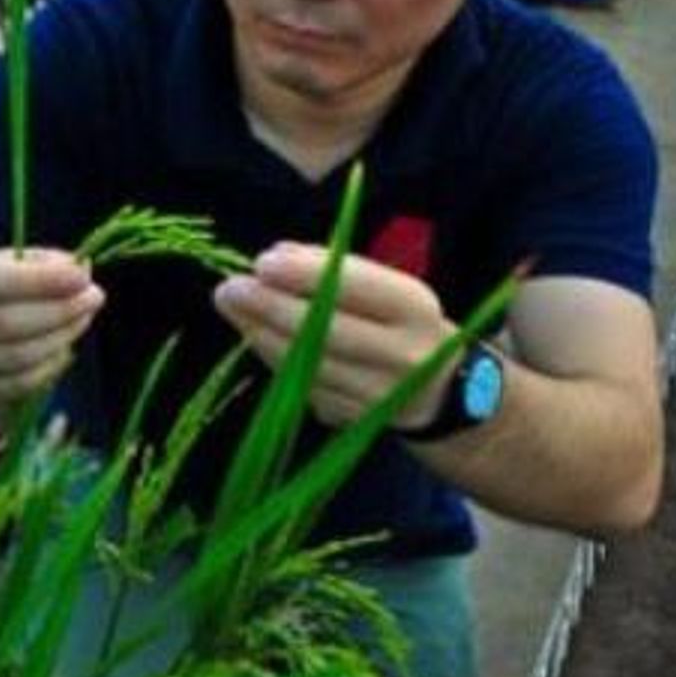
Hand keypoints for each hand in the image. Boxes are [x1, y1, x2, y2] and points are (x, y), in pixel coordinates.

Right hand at [0, 248, 104, 412]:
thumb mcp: (4, 262)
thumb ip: (41, 263)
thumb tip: (80, 272)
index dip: (40, 281)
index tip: (81, 276)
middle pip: (6, 323)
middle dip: (60, 310)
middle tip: (94, 296)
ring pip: (17, 357)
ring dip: (61, 337)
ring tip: (82, 317)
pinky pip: (19, 385)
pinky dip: (49, 367)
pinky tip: (62, 348)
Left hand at [212, 242, 457, 429]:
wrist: (446, 391)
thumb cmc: (400, 322)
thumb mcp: (385, 287)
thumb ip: (334, 268)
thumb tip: (277, 255)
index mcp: (415, 309)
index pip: (357, 288)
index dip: (306, 275)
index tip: (263, 262)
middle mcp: (404, 355)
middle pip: (326, 333)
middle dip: (271, 308)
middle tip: (229, 288)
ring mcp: (381, 395)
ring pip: (309, 366)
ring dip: (262, 335)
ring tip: (233, 307)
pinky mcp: (358, 421)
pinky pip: (306, 388)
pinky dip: (274, 359)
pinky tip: (254, 335)